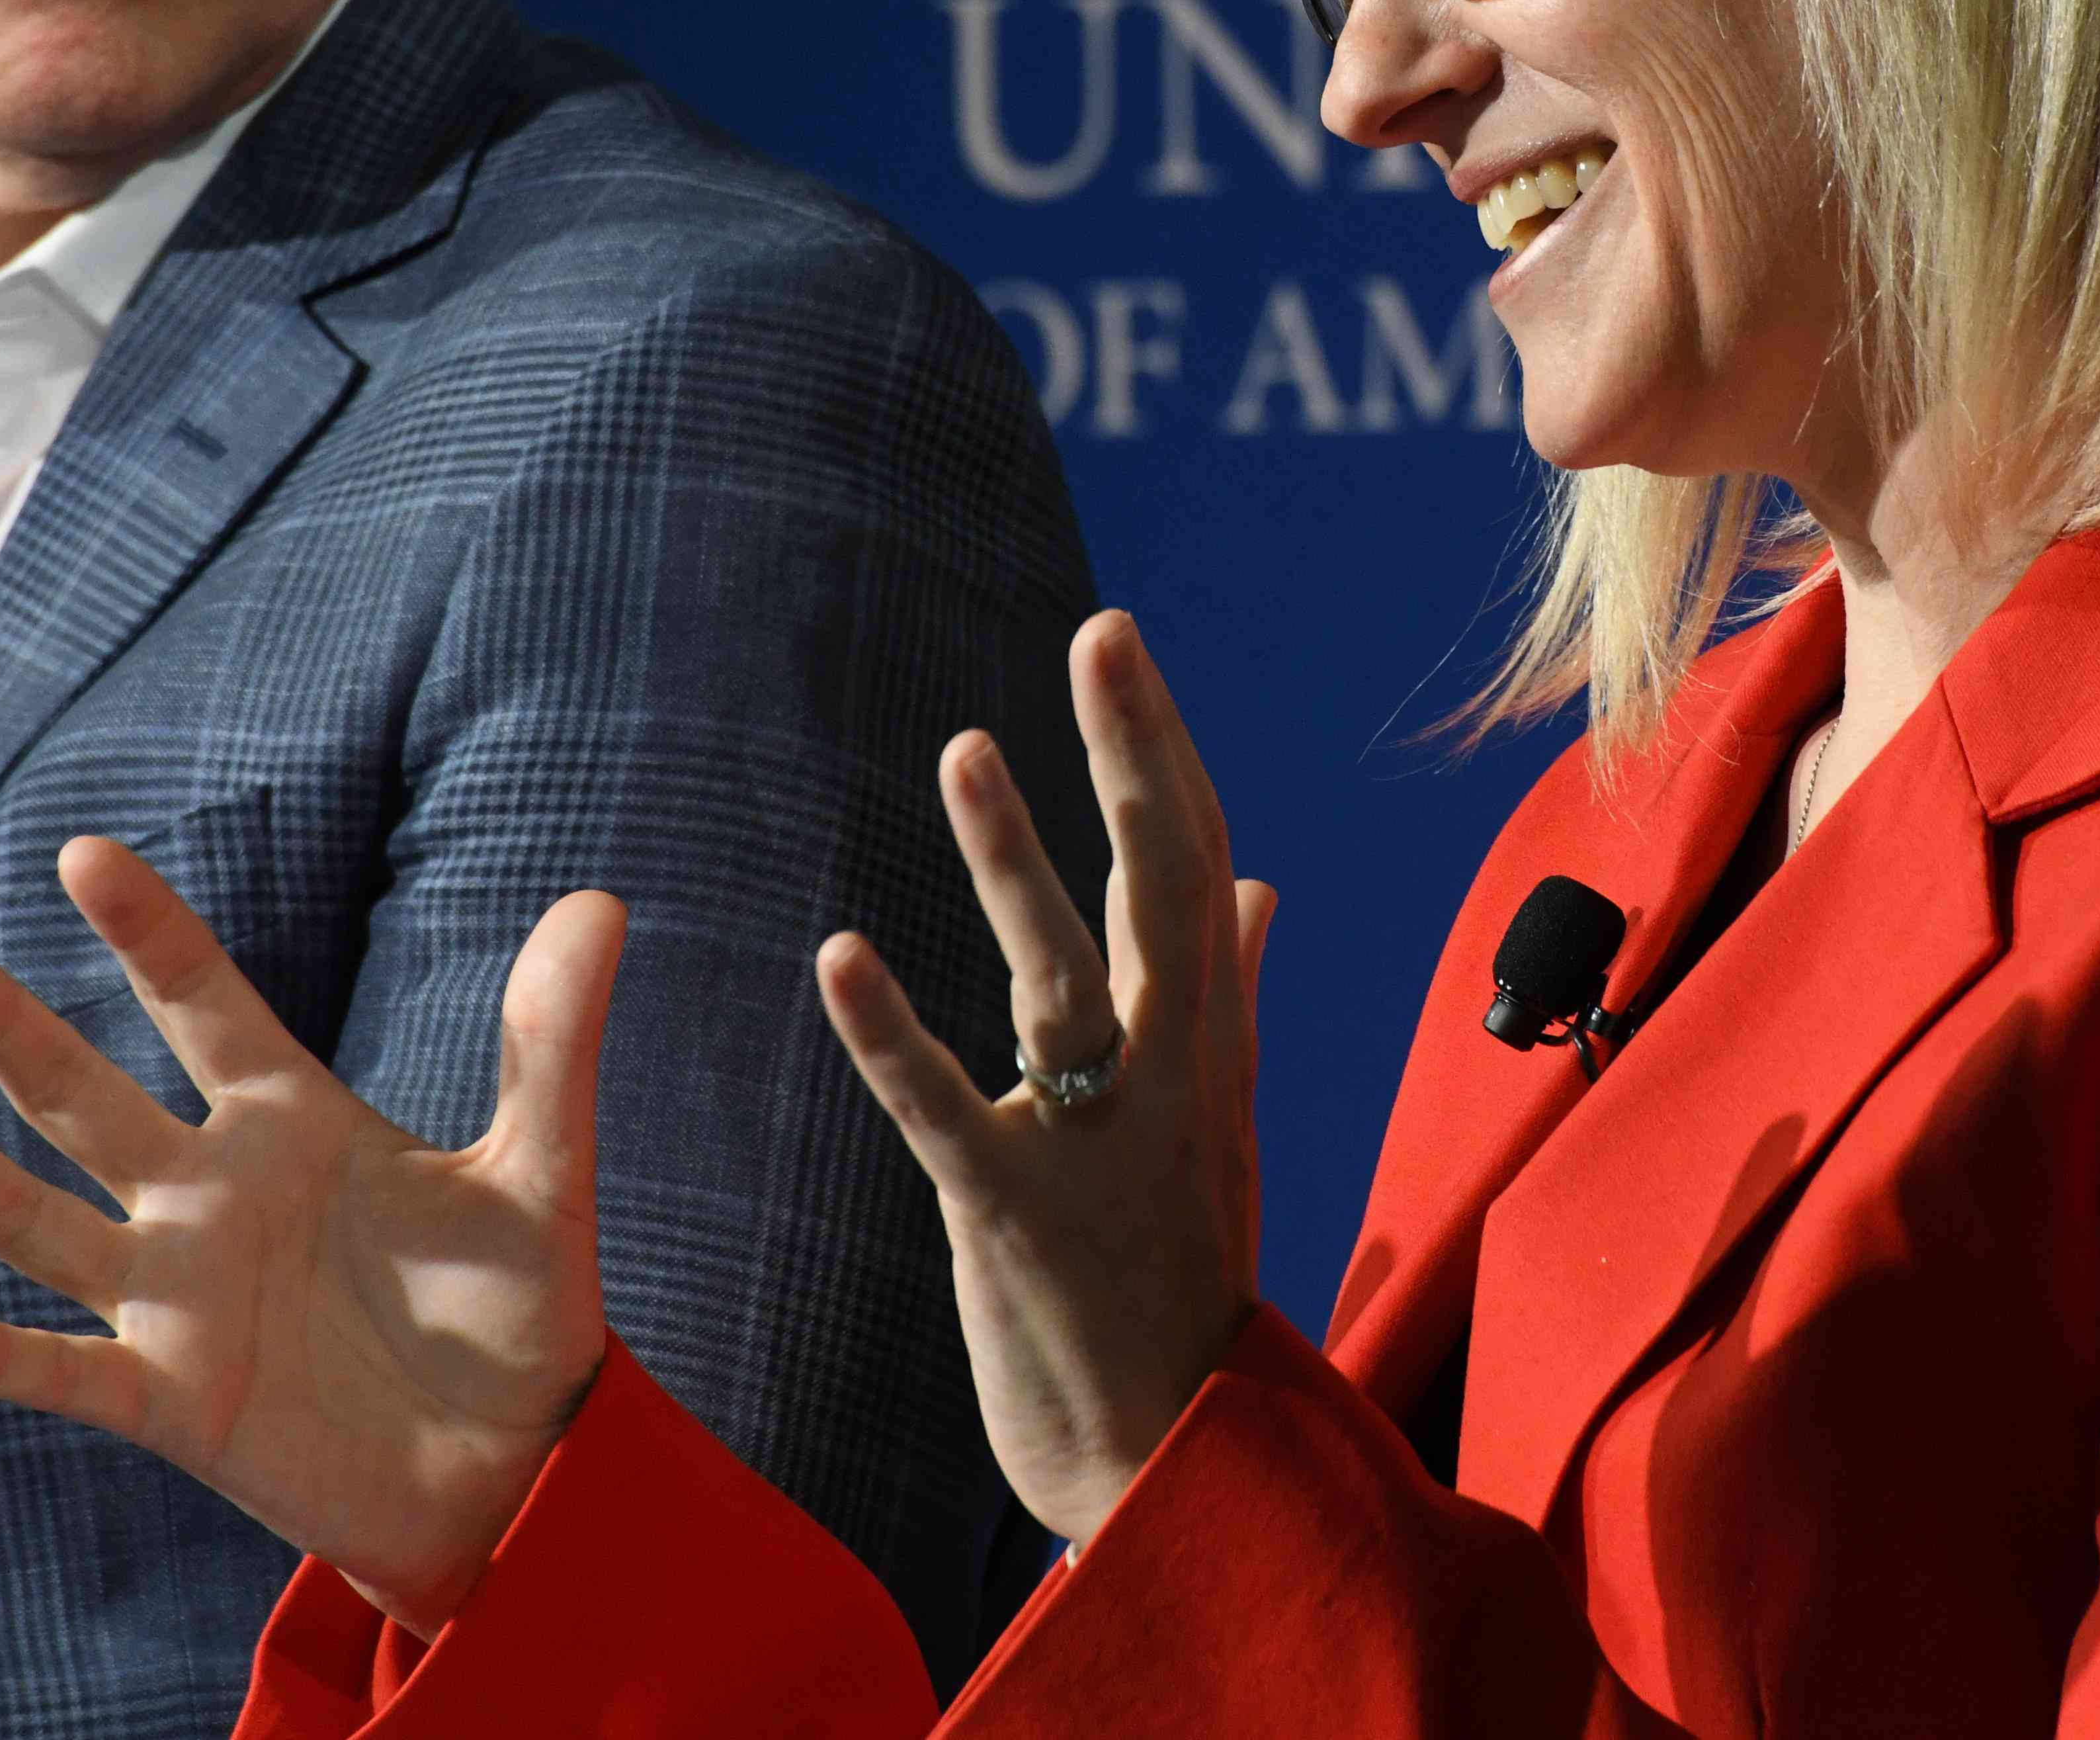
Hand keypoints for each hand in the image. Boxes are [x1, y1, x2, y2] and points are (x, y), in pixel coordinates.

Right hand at [0, 836, 619, 1635]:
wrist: (514, 1465)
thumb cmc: (517, 1313)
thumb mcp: (541, 1173)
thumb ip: (551, 1043)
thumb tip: (603, 902)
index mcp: (294, 1124)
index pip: (205, 1005)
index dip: (148, 932)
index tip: (82, 852)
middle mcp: (213, 1197)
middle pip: (87, 1095)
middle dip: (7, 1026)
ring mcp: (179, 1298)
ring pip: (41, 1219)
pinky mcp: (171, 1401)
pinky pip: (58, 1371)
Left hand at [819, 609, 1275, 1546]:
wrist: (1172, 1466)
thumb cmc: (1184, 1281)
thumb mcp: (1218, 1127)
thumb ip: (1228, 993)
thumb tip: (1260, 882)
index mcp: (1205, 1048)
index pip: (1197, 866)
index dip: (1160, 751)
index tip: (1121, 648)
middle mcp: (1170, 1078)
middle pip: (1164, 886)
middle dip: (1132, 755)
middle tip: (1103, 634)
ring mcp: (1101, 1146)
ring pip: (1060, 977)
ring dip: (1012, 859)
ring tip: (961, 746)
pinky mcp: (1017, 1217)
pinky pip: (946, 1110)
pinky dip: (891, 1033)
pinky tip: (839, 958)